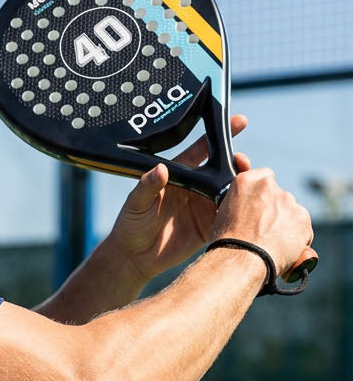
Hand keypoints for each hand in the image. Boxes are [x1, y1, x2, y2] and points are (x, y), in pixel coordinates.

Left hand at [107, 116, 249, 283]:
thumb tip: (160, 169)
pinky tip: (247, 209)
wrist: (134, 258)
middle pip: (223, 169)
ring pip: (230, 192)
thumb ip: (148, 185)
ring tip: (249, 185)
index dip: (222, 134)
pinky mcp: (208, 227)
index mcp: (180, 173)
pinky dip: (239, 212)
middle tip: (244, 162)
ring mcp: (203, 206)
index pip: (204, 149)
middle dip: (238, 162)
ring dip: (242, 186)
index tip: (239, 122)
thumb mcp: (136, 202)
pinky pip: (229, 217)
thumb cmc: (131, 224)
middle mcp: (195, 187)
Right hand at [212, 167, 313, 280]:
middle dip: (276, 211)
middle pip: (279, 196)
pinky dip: (298, 240)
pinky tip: (285, 252)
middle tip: (265, 232)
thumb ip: (238, 207)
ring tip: (273, 246)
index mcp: (246, 182)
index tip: (261, 208)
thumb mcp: (222, 217)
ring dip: (287, 225)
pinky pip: (304, 229)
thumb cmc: (226, 245)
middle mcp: (268, 187)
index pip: (264, 177)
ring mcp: (287, 202)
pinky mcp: (302, 218)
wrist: (240, 262)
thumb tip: (245, 215)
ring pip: (292, 212)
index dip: (264, 195)